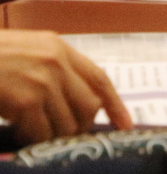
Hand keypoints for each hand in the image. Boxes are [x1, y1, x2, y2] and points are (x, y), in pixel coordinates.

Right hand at [0, 31, 131, 144]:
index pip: (99, 77)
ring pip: (68, 123)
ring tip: (37, 136)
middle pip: (89, 104)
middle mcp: (56, 61)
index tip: (125, 124)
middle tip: (65, 136)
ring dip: (55, 136)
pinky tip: (21, 135)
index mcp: (57, 47)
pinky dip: (34, 140)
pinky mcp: (26, 100)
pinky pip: (43, 132)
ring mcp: (43, 81)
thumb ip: (48, 68)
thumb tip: (67, 98)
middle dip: (80, 126)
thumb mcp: (22, 52)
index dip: (115, 103)